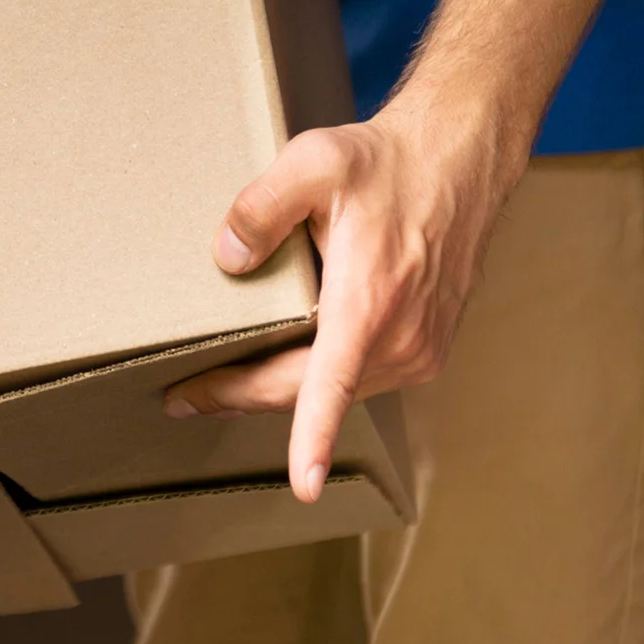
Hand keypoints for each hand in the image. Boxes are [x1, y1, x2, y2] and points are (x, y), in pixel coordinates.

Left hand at [162, 93, 521, 501]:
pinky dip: (317, 382)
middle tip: (184, 398)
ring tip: (220, 384)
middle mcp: (401, 337)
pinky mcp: (425, 348)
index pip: (333, 384)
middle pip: (307, 391)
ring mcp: (418, 348)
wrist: (459, 159)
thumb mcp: (314, 162)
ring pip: (333, 391)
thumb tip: (227, 258)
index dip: (315, 438)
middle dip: (241, 398)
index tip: (304, 484)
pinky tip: (283, 365)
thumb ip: (260, 207)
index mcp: (370, 300)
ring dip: (278, 394)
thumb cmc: (388, 161)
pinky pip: (359, 380)